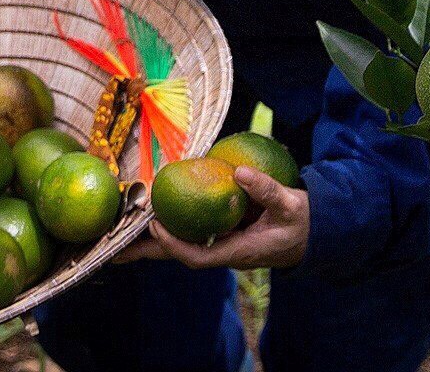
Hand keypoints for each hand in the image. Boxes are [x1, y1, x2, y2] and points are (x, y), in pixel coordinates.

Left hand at [114, 167, 308, 269]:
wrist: (316, 234)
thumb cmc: (303, 222)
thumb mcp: (290, 205)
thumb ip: (266, 190)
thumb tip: (238, 172)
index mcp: (238, 251)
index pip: (198, 256)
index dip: (173, 244)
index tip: (154, 225)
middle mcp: (225, 252)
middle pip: (179, 255)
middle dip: (147, 252)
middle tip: (114, 248)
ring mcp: (223, 245)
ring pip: (181, 245)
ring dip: (153, 242)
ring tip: (123, 234)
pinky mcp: (224, 235)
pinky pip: (191, 234)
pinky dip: (171, 228)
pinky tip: (156, 217)